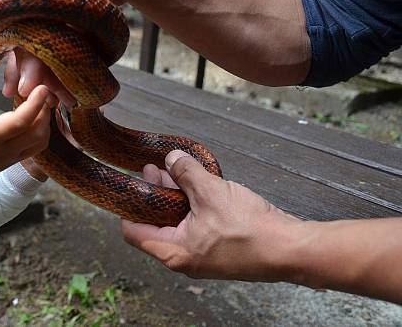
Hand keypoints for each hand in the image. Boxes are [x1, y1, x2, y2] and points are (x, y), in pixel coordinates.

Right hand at [0, 69, 55, 192]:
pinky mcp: (14, 161)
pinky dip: (42, 131)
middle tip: (41, 91)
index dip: (34, 104)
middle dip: (44, 110)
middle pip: (37, 132)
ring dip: (45, 122)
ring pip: (40, 141)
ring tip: (38, 103)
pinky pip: (36, 148)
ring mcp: (11, 158)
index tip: (41, 87)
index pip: (19, 122)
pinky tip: (34, 118)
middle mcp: (4, 149)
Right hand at [3, 0, 151, 104]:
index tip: (32, 80)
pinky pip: (40, 45)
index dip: (32, 53)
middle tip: (36, 96)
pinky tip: (37, 89)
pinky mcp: (50, 20)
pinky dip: (38, 67)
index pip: (36, 22)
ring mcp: (43, 9)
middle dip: (30, 70)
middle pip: (27, 37)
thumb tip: (74, 20)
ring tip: (46, 99)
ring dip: (35, 73)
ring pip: (30, 44)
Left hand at [121, 150, 300, 281]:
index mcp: (173, 252)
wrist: (290, 248)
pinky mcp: (219, 249)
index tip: (130, 186)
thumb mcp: (210, 192)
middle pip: (156, 224)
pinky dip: (192, 206)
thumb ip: (185, 173)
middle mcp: (184, 258)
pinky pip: (196, 226)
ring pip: (178, 223)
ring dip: (174, 197)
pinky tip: (197, 185)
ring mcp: (202, 256)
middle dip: (154, 195)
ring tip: (173, 170)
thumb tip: (171, 159)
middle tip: (153, 170)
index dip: (127, 207)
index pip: (133, 233)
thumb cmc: (250, 230)